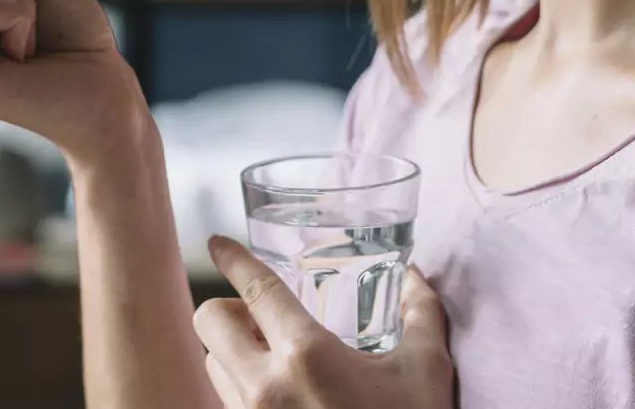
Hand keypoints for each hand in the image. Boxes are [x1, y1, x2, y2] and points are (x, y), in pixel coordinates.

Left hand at [194, 236, 454, 408]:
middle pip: (209, 321)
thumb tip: (416, 276)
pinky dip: (239, 390)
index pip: (255, 288)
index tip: (217, 242)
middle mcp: (266, 387)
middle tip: (260, 318)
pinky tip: (274, 396)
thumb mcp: (426, 372)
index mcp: (308, 355)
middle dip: (227, 309)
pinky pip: (224, 405)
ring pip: (211, 365)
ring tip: (269, 359)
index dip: (232, 258)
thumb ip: (421, 314)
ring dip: (231, 352)